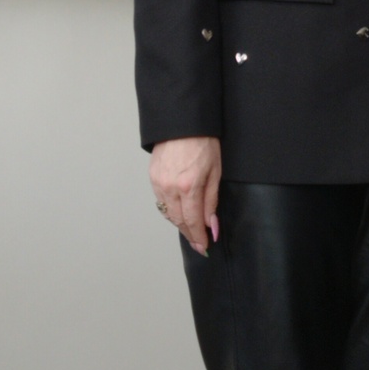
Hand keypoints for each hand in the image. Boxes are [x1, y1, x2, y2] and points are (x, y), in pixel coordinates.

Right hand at [149, 136, 221, 255]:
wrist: (183, 122)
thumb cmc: (204, 142)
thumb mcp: (215, 171)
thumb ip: (211, 200)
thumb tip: (211, 225)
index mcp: (189, 186)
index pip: (193, 221)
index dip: (198, 237)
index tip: (205, 247)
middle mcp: (170, 188)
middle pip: (179, 221)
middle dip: (189, 235)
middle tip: (199, 244)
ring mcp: (159, 183)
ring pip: (168, 213)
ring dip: (179, 224)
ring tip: (191, 231)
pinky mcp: (152, 178)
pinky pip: (160, 201)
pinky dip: (170, 211)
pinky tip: (179, 213)